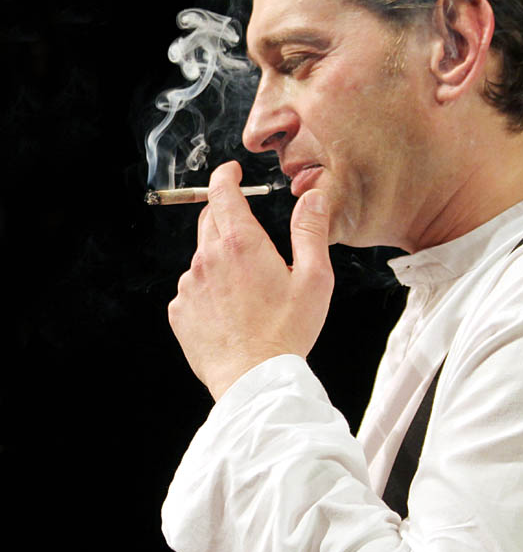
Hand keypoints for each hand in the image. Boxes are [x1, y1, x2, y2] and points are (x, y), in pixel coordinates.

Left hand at [168, 161, 333, 399]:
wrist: (254, 379)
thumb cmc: (287, 332)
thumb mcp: (314, 278)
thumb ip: (310, 231)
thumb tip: (312, 197)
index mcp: (242, 244)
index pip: (223, 193)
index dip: (226, 176)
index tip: (231, 172)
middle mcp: (208, 258)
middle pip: (209, 219)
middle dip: (225, 214)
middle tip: (249, 233)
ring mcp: (190, 286)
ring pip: (201, 257)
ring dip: (220, 259)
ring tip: (247, 289)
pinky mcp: (180, 311)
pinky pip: (192, 289)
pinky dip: (208, 290)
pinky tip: (230, 311)